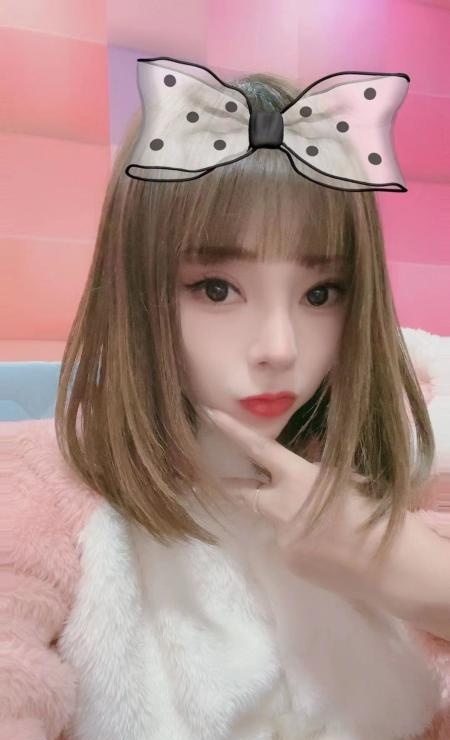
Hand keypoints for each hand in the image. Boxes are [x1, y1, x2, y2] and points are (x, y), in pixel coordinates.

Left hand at [202, 406, 378, 599]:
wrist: (393, 568)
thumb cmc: (376, 514)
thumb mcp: (346, 479)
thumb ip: (317, 469)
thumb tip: (301, 461)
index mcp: (298, 479)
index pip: (258, 449)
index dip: (232, 431)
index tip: (209, 414)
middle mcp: (280, 508)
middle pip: (242, 492)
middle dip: (231, 486)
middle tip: (221, 480)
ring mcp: (281, 539)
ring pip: (272, 521)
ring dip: (285, 517)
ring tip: (324, 525)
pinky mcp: (289, 563)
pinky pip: (288, 544)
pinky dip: (301, 540)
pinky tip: (328, 547)